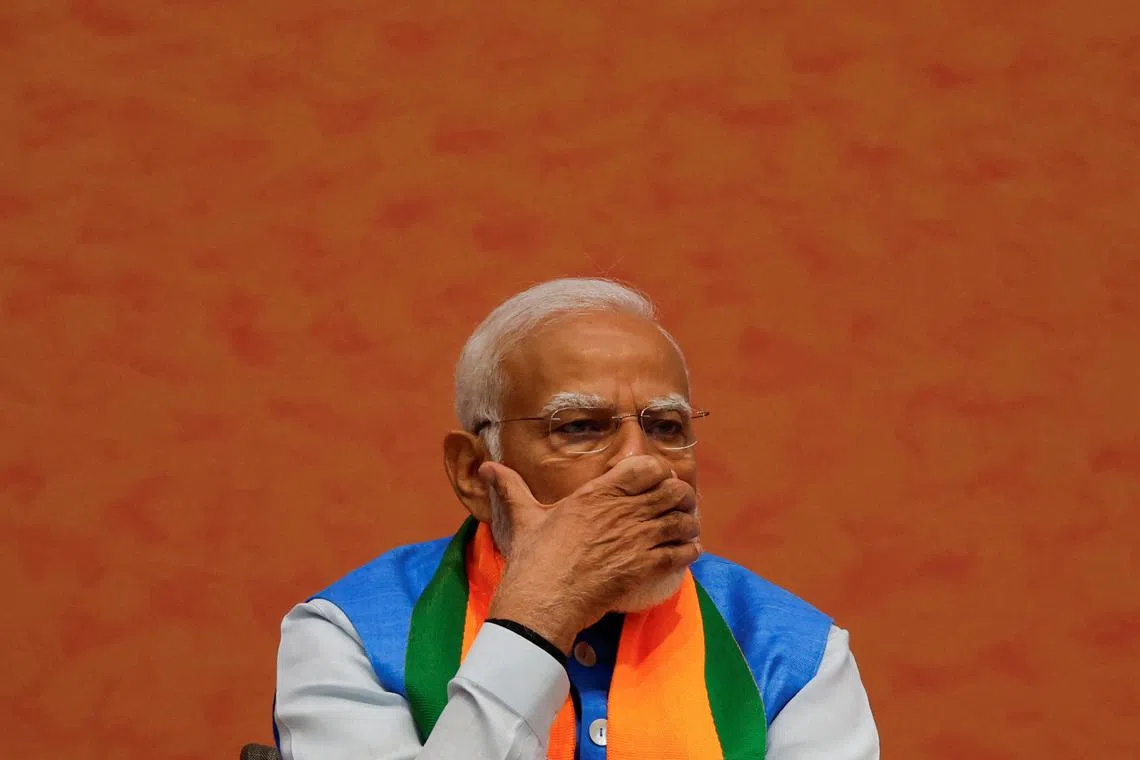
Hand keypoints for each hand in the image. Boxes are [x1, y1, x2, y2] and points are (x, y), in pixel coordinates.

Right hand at [479, 455, 700, 654]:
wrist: (540, 602)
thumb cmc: (532, 560)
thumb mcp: (524, 518)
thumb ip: (511, 488)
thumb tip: (487, 468)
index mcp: (595, 493)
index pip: (645, 466)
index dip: (658, 472)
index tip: (658, 482)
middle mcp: (620, 510)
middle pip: (671, 490)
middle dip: (680, 496)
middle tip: (678, 505)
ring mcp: (634, 538)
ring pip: (681, 519)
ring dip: (687, 523)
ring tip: (684, 529)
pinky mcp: (642, 566)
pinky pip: (680, 552)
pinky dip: (689, 551)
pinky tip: (688, 552)